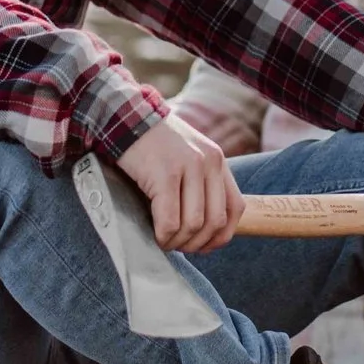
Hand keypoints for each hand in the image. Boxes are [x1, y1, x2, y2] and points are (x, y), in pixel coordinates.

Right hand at [118, 116, 246, 252]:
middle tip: (180, 246)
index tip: (204, 246)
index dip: (222, 235)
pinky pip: (170, 221)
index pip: (237, 208)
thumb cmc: (153, 145)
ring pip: (194, 225)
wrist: (126, 117)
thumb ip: (201, 183)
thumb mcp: (188, 157)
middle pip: (216, 221)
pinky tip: (157, 236)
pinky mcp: (164, 175)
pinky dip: (164, 236)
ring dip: (179, 242)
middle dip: (198, 244)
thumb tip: (205, 227)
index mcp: (217, 160)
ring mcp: (188, 167)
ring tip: (165, 241)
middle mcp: (209, 162)